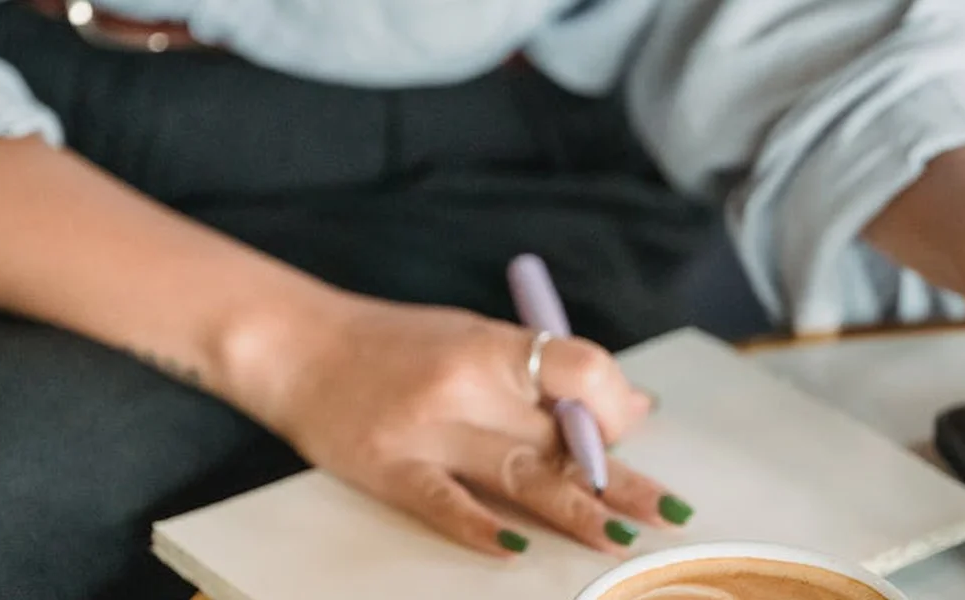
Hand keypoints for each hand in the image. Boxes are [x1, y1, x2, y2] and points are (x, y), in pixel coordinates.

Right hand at [247, 295, 691, 556]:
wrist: (296, 345)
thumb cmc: (390, 343)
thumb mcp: (468, 334)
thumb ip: (540, 370)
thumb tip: (627, 406)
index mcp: (487, 344)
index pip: (577, 370)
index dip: (610, 405)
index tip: (620, 429)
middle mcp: (462, 385)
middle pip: (557, 435)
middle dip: (616, 478)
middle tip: (668, 511)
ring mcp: (424, 430)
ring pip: (516, 475)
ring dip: (574, 510)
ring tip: (621, 536)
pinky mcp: (387, 468)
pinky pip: (442, 503)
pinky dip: (478, 527)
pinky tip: (514, 548)